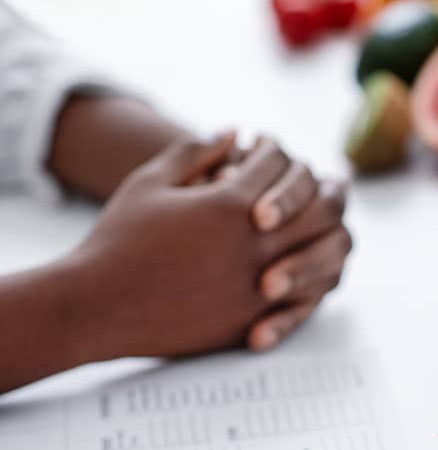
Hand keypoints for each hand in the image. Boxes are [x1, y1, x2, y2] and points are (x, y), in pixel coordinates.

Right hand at [70, 134, 349, 359]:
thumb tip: (234, 132)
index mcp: (230, 203)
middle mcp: (255, 242)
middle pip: (319, 205)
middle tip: (313, 184)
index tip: (264, 148)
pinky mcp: (256, 318)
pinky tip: (305, 264)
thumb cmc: (118, 240)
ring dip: (328, 231)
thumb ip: (195, 152)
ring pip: (325, 251)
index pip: (279, 163)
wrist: (97, 307)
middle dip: (318, 188)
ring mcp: (260, 284)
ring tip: (318, 222)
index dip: (274, 151)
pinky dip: (314, 277)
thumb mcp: (150, 182)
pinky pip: (308, 297)